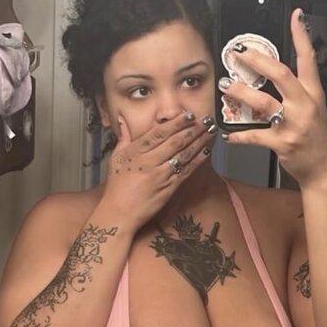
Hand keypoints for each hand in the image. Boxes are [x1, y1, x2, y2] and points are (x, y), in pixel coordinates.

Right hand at [100, 111, 214, 230]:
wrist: (119, 212)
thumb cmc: (117, 186)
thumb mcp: (116, 158)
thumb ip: (123, 137)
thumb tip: (122, 119)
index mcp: (136, 151)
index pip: (159, 133)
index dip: (176, 123)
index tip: (188, 115)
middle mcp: (149, 161)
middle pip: (175, 141)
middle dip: (193, 129)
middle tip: (206, 120)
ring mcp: (160, 175)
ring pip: (183, 154)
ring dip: (199, 141)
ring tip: (211, 131)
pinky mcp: (168, 188)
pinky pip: (186, 171)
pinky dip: (197, 160)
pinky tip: (207, 151)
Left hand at [218, 10, 326, 188]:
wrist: (323, 168)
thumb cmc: (315, 137)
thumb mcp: (313, 108)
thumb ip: (297, 90)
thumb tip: (273, 72)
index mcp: (312, 93)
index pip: (308, 59)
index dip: (301, 36)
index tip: (295, 16)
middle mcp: (304, 105)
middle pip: (281, 75)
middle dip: (258, 61)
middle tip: (239, 54)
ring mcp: (293, 124)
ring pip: (264, 103)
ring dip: (242, 93)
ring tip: (227, 86)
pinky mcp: (282, 143)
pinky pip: (255, 136)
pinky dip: (239, 136)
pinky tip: (228, 135)